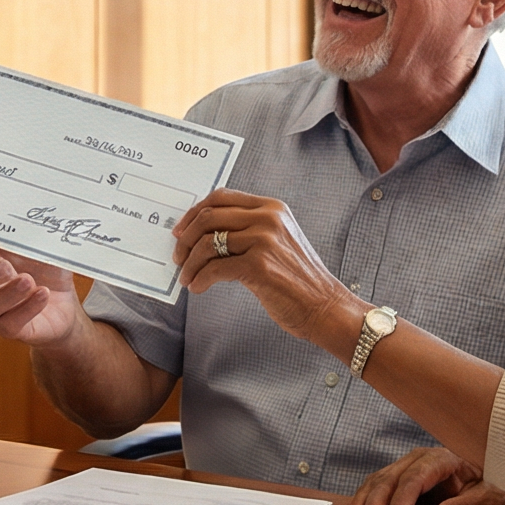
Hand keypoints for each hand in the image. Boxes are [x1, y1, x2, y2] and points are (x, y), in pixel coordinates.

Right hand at [0, 243, 84, 347]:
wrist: (66, 302)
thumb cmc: (48, 270)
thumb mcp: (42, 247)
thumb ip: (29, 234)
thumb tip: (27, 215)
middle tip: (7, 268)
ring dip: (8, 293)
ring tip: (29, 281)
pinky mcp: (10, 328)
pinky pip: (9, 323)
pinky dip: (26, 308)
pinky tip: (43, 295)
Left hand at [170, 190, 361, 347]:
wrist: (326, 307)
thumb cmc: (298, 279)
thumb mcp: (277, 241)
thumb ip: (248, 230)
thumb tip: (202, 233)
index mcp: (271, 207)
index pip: (221, 197)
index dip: (194, 213)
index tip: (181, 231)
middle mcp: (268, 218)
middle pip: (209, 216)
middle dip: (186, 238)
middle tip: (178, 257)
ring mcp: (264, 241)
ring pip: (207, 243)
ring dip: (190, 263)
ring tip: (187, 277)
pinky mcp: (259, 267)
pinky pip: (214, 269)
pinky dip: (200, 279)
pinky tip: (198, 287)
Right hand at [339, 447, 504, 504]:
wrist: (498, 474)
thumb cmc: (496, 485)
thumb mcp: (491, 500)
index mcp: (442, 459)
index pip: (413, 480)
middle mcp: (420, 459)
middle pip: (388, 480)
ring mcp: (408, 466)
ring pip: (377, 482)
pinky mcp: (402, 478)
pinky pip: (377, 487)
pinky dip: (361, 502)